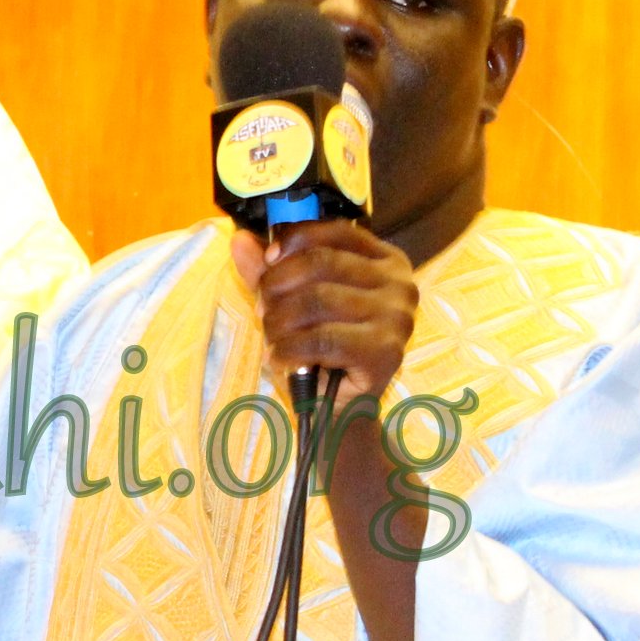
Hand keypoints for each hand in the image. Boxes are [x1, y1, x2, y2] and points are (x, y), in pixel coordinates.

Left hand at [231, 218, 417, 398]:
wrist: (339, 410)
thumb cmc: (320, 350)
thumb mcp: (291, 302)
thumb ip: (268, 270)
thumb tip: (239, 239)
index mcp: (385, 261)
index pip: (337, 231)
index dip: (295, 239)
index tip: (269, 260)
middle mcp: (400, 284)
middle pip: (321, 263)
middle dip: (278, 285)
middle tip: (263, 310)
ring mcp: (397, 318)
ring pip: (317, 300)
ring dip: (279, 321)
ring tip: (271, 338)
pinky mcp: (386, 352)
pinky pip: (322, 339)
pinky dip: (289, 349)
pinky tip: (279, 359)